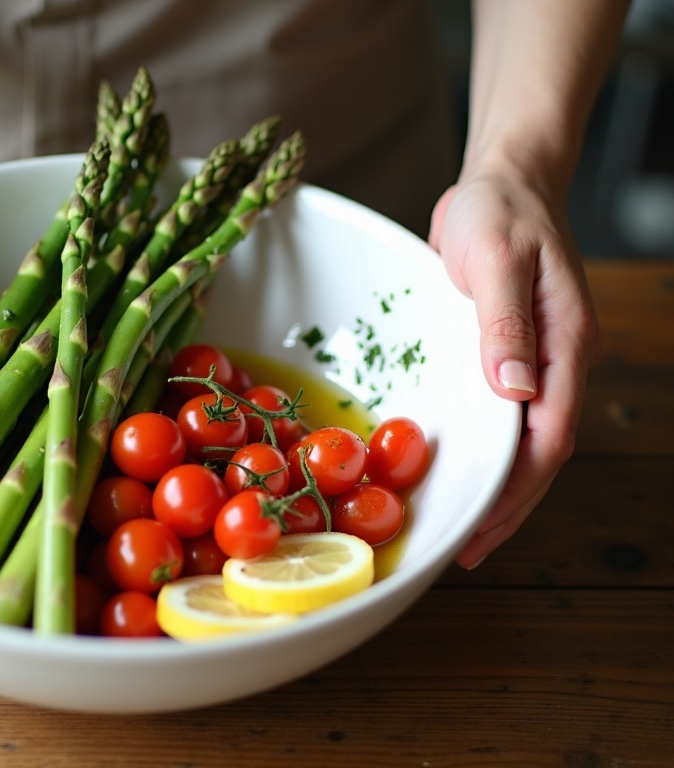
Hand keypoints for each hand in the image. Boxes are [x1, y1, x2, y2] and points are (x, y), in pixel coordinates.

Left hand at [429, 168, 600, 568]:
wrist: (502, 182)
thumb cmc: (499, 211)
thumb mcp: (496, 259)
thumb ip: (505, 324)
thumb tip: (516, 391)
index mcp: (568, 340)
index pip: (551, 431)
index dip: (520, 485)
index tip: (486, 523)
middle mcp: (560, 358)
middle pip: (543, 449)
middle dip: (511, 504)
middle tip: (470, 548)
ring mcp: (539, 360)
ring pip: (526, 439)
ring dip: (502, 486)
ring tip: (467, 529)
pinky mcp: (512, 355)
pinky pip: (506, 416)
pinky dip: (489, 452)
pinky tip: (466, 473)